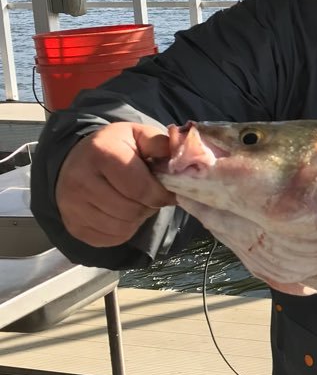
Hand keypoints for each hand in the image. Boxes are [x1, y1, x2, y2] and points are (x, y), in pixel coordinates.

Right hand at [55, 122, 176, 246]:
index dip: (161, 194)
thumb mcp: (141, 136)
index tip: (166, 191)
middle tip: (148, 195)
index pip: (141, 189)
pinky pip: (111, 238)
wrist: (79, 159)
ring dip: (137, 218)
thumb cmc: (118, 147)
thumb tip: (186, 162)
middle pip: (132, 210)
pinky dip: (123, 230)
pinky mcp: (73, 225)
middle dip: (148, 205)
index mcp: (102, 153)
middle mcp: (80, 179)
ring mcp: (72, 205)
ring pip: (122, 227)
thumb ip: (164, 145)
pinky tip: (120, 213)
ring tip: (134, 202)